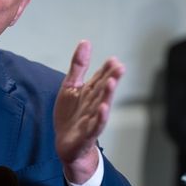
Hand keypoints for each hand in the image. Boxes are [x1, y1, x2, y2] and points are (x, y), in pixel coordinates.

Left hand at [54, 40, 123, 183]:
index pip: (100, 78)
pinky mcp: (86, 133)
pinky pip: (94, 125)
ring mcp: (91, 119)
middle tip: (120, 67)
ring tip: (111, 83)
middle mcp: (93, 104)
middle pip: (102, 90)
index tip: (114, 60)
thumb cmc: (70, 114)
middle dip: (111, 79)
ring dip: (107, 95)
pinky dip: (99, 118)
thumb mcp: (71, 85)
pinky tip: (103, 109)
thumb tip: (85, 42)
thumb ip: (79, 65)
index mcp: (90, 92)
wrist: (65, 143)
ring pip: (100, 105)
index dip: (106, 69)